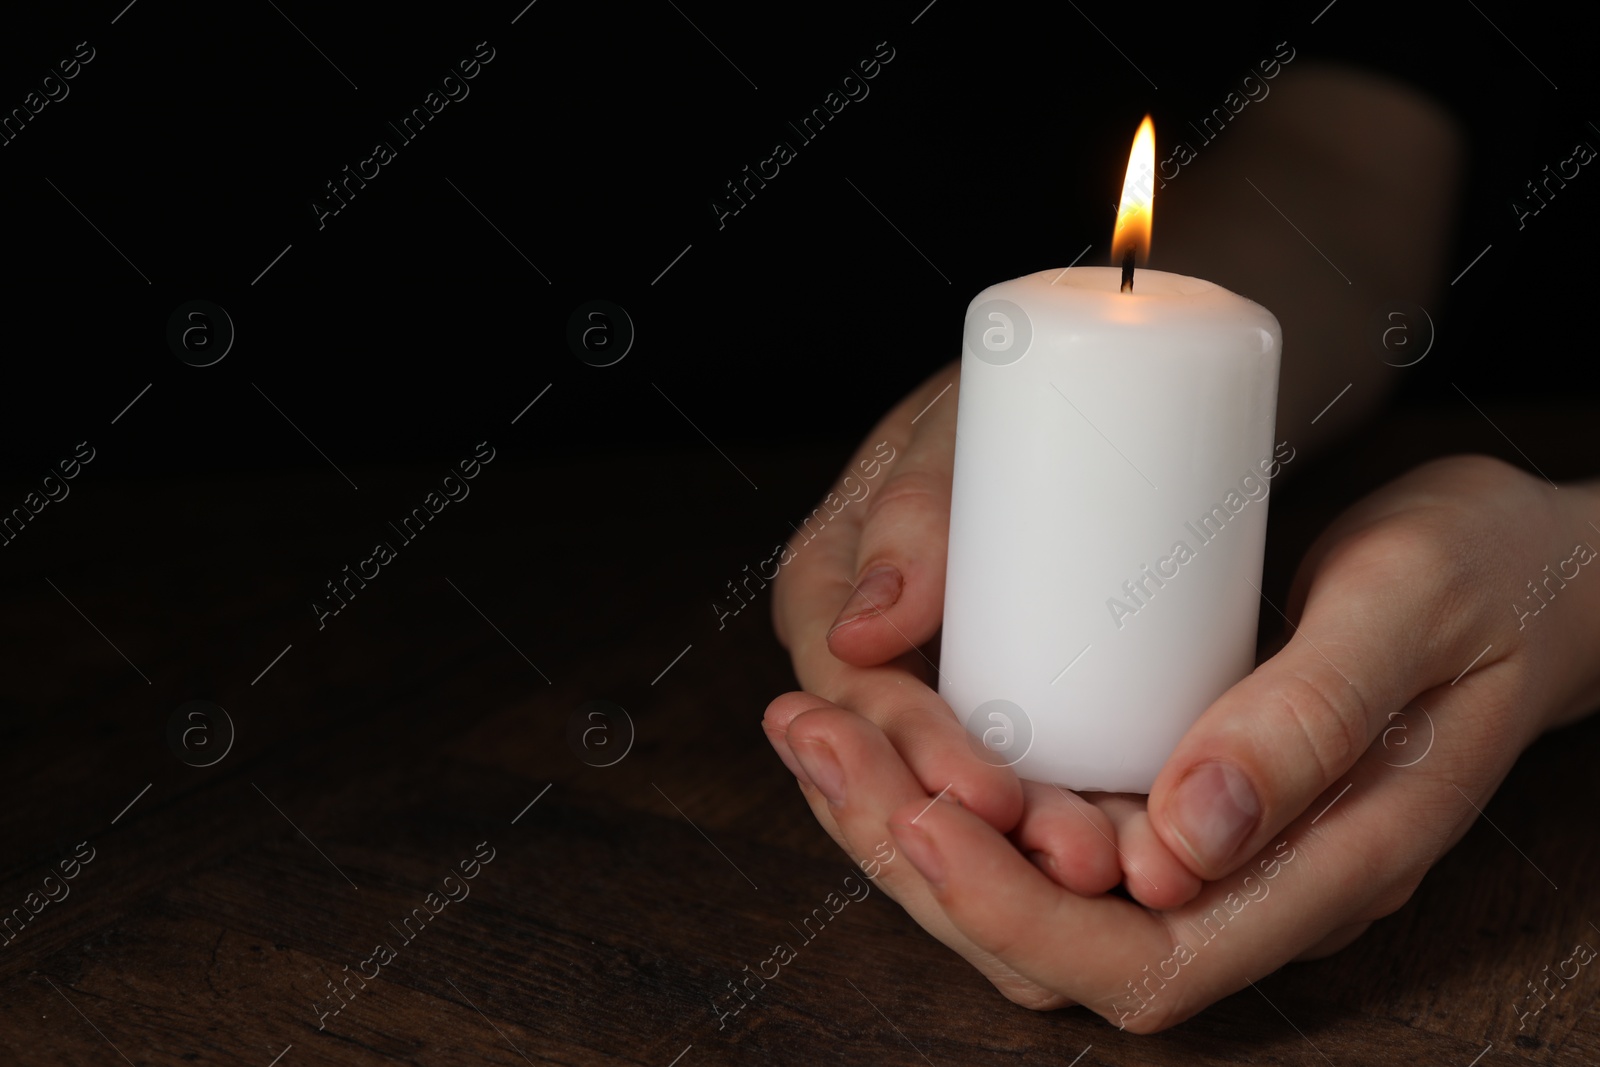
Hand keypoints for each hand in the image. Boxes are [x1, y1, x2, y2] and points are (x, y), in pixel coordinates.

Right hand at [768, 364, 1201, 911]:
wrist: (1076, 391)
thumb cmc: (1005, 395)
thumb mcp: (949, 434)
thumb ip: (910, 511)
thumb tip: (861, 638)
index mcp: (824, 597)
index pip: (850, 709)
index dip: (919, 764)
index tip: (998, 793)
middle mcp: (865, 658)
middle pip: (898, 779)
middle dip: (979, 834)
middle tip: (1075, 853)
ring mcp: (932, 687)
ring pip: (952, 801)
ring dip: (1022, 855)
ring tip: (1107, 867)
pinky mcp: (998, 702)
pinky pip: (1006, 784)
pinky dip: (1051, 832)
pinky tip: (1115, 862)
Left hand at [770, 452, 1599, 1029]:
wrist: (1531, 569)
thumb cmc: (1488, 575)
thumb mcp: (1407, 611)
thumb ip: (1312, 719)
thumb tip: (1185, 838)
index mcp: (1323, 869)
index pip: (1140, 959)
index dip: (1011, 907)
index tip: (915, 810)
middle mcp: (1253, 881)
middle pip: (1054, 940)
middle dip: (912, 855)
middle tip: (809, 737)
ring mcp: (1208, 842)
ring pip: (1030, 889)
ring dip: (903, 821)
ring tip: (809, 728)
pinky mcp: (1173, 788)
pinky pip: (1043, 828)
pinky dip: (946, 787)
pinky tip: (878, 724)